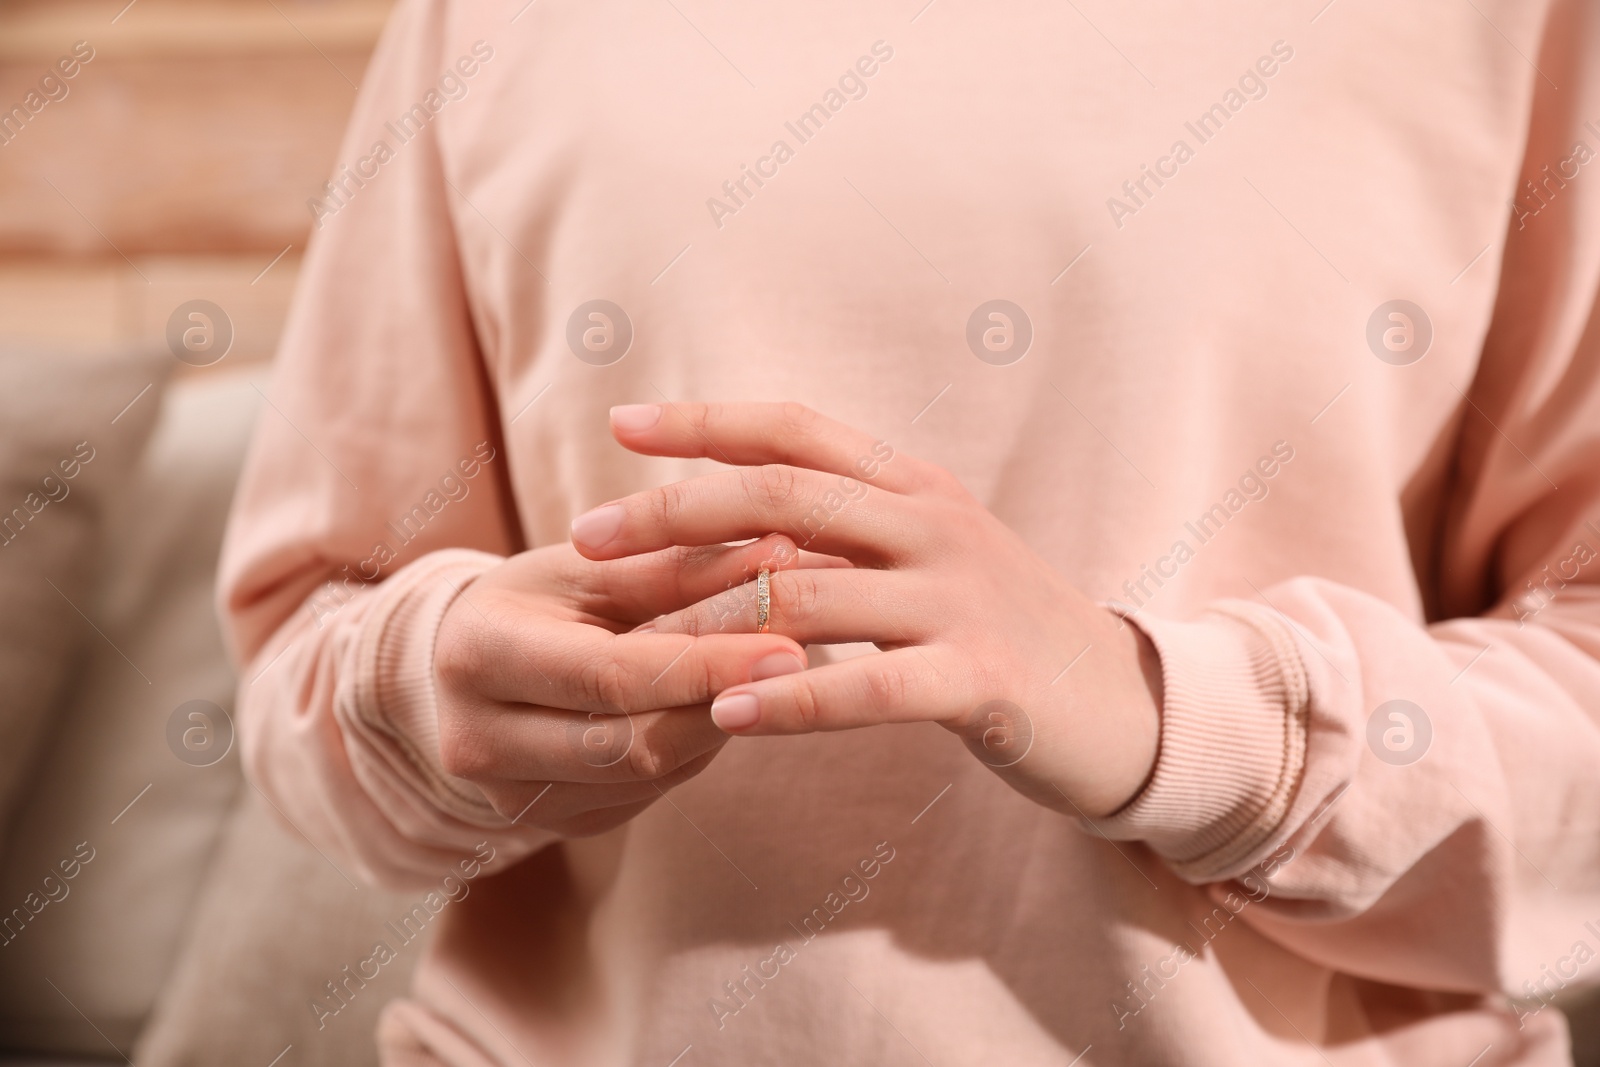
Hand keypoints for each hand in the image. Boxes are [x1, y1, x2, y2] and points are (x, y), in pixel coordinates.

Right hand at [433, 536, 808, 837]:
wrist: (465, 664)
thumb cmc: (539, 599)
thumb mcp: (594, 565)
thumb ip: (683, 566)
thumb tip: (782, 551)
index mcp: (479, 654)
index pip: (612, 676)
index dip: (706, 666)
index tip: (788, 647)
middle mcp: (478, 739)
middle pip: (630, 742)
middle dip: (722, 703)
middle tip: (800, 666)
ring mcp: (509, 797)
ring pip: (646, 774)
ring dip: (713, 725)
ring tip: (760, 674)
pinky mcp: (547, 826)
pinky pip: (643, 793)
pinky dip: (689, 749)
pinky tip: (712, 708)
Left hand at [568, 402, 1162, 818]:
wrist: (1122, 702)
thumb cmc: (999, 628)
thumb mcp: (927, 557)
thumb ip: (844, 532)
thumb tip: (733, 517)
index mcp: (912, 485)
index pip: (795, 431)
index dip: (706, 422)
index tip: (622, 423)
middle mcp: (931, 523)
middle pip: (781, 496)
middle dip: (675, 510)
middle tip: (588, 533)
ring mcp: (958, 598)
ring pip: (810, 590)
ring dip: (710, 617)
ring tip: (634, 646)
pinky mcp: (979, 679)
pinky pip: (867, 686)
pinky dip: (790, 699)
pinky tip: (726, 713)